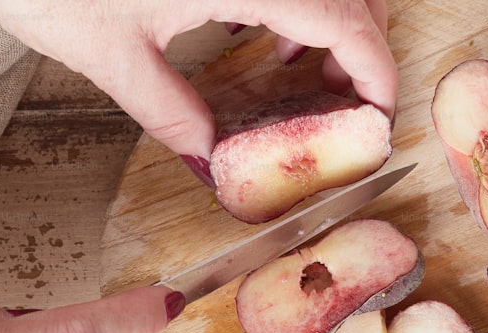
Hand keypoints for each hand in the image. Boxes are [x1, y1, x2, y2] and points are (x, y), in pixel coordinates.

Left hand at [0, 0, 396, 159]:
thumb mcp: (110, 54)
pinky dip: (290, 2)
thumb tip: (208, 162)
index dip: (378, 77)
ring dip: (330, 23)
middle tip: (339, 105)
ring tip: (298, 74)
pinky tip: (256, 30)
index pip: (352, 25)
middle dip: (361, 52)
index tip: (377, 120)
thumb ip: (172, 115)